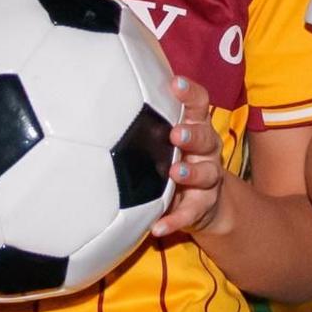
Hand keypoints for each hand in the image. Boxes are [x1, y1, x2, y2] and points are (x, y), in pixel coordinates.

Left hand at [148, 80, 226, 243]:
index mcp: (195, 128)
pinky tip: (158, 227)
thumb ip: (146, 123)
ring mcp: (207, 178)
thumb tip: (104, 98)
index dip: (190, 93)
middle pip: (206, 137)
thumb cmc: (173, 160)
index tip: (174, 84)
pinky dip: (175, 220)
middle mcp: (205, 150)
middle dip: (193, 134)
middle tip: (176, 134)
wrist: (200, 203)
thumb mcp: (163, 140)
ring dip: (191, 174)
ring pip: (206, 173)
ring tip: (175, 174)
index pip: (198, 104)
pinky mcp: (203, 205)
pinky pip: (190, 214)